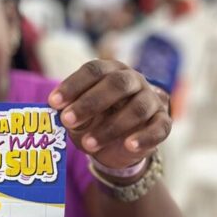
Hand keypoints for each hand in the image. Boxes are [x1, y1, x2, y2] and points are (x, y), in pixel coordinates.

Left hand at [48, 59, 171, 168]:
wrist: (121, 142)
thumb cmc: (94, 120)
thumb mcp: (79, 114)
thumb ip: (70, 111)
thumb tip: (57, 112)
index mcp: (109, 70)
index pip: (93, 70)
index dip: (72, 85)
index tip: (53, 102)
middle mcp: (133, 79)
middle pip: (116, 84)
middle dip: (89, 103)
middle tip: (67, 121)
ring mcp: (151, 99)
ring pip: (137, 109)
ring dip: (110, 127)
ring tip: (88, 144)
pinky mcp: (163, 121)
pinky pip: (159, 128)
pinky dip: (144, 137)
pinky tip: (128, 146)